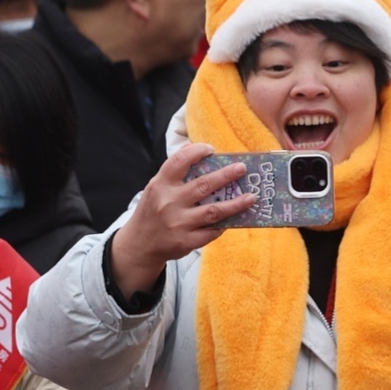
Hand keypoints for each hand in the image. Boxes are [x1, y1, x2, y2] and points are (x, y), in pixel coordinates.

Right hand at [109, 143, 253, 296]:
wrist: (139, 245)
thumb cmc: (152, 211)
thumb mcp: (155, 187)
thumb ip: (173, 169)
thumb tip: (192, 145)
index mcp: (160, 185)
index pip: (179, 161)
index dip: (196, 152)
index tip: (211, 149)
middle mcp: (169, 203)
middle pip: (203, 185)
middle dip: (226, 176)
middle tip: (242, 169)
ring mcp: (178, 224)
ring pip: (213, 212)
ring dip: (235, 204)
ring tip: (251, 197)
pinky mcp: (185, 242)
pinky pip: (211, 232)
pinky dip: (224, 225)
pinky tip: (234, 218)